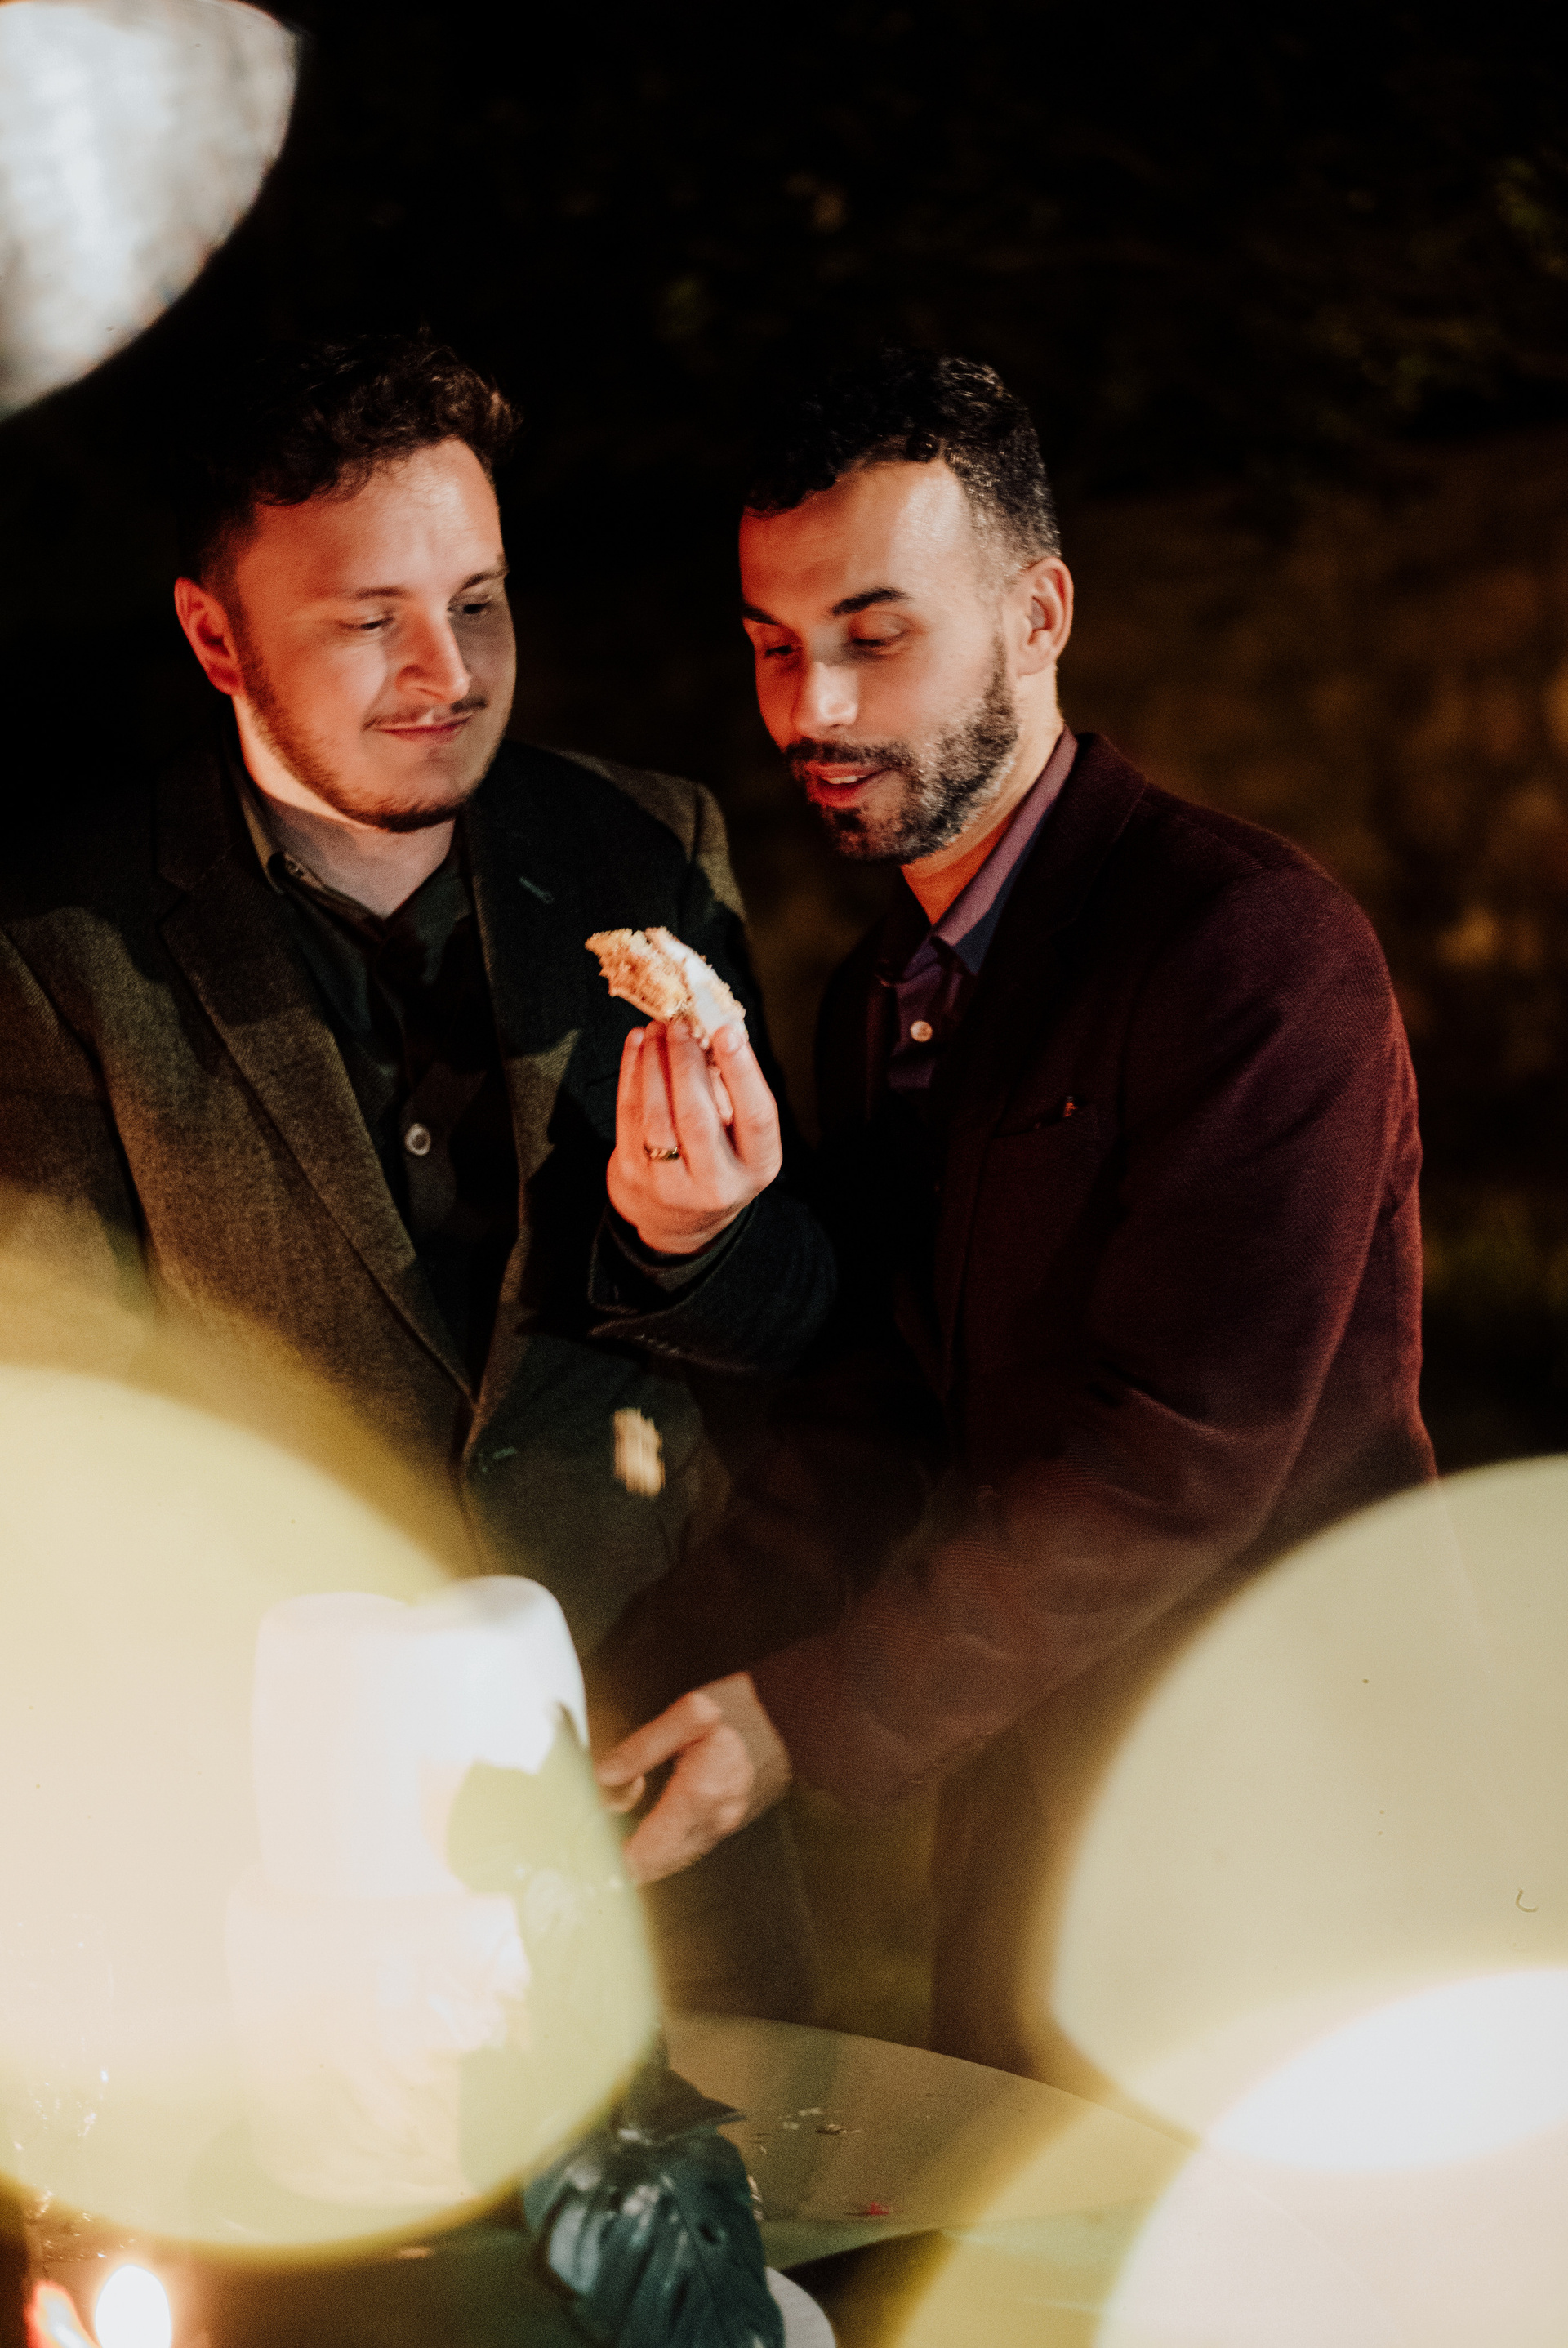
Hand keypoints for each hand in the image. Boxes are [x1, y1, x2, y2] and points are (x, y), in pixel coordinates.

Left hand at [596, 1671, 792, 1883]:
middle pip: (660, 1861)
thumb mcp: (688, 1712)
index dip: (620, 1860)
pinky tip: (643, 1842)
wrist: (784, 1711)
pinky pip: (688, 1846)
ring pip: (674, 1858)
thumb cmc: (737, 1707)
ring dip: (644, 1859)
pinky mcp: (726, 1823)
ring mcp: (725, 1822)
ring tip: (612, 1855)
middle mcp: (718, 1815)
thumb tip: (605, 1777)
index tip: (593, 1860)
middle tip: (592, 1862)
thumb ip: (644, 1746)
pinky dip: (662, 1848)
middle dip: (627, 1863)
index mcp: (704, 1791)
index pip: (651, 1848)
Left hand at [606, 1019, 782, 1256]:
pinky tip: (637, 1046)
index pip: (755, 1116)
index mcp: (756, 1167)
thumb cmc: (718, 1162)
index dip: (742, 1072)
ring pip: (657, 1115)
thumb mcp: (741, 1138)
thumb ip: (732, 1090)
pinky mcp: (632, 1176)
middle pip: (698, 1116)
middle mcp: (717, 1182)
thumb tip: (714, 1030)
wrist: (678, 1221)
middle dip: (686, 1062)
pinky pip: (628, 1116)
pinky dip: (631, 1074)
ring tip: (656, 1028)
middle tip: (680, 1023)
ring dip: (654, 1063)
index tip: (726, 1031)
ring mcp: (670, 1185)